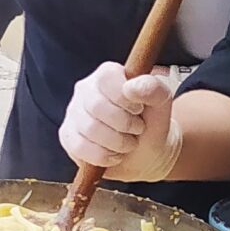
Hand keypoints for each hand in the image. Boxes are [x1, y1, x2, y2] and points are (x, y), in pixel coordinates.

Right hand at [59, 64, 181, 178]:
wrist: (146, 154)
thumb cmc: (152, 123)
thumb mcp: (162, 103)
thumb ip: (154, 88)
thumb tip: (132, 87)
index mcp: (107, 74)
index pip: (106, 78)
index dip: (125, 99)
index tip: (139, 109)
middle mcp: (86, 89)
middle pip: (97, 106)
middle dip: (124, 124)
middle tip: (137, 129)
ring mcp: (74, 112)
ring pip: (89, 128)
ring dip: (117, 142)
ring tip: (128, 143)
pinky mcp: (67, 135)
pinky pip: (79, 147)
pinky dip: (103, 156)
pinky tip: (114, 154)